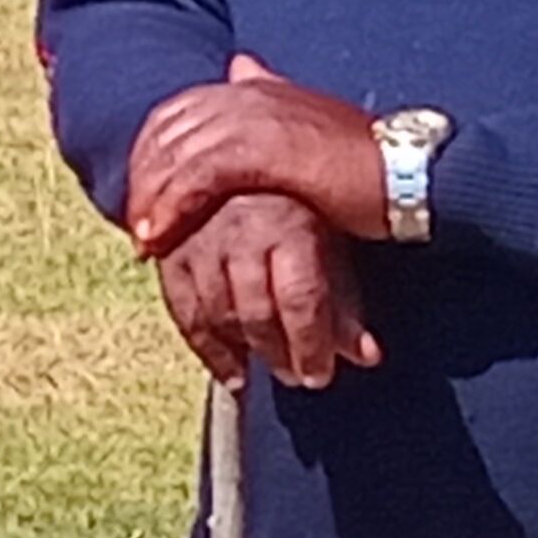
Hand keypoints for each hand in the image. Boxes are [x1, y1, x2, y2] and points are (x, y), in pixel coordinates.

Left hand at [123, 54, 391, 257]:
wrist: (410, 173)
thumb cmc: (361, 163)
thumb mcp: (306, 120)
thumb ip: (268, 94)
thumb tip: (240, 63)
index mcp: (254, 86)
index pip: (177, 111)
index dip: (149, 152)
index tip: (142, 194)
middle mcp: (248, 93)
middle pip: (167, 132)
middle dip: (143, 178)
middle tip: (135, 223)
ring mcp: (256, 117)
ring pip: (176, 156)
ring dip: (151, 201)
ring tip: (142, 241)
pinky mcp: (266, 148)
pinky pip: (197, 177)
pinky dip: (171, 208)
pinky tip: (159, 238)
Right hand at [154, 193, 381, 394]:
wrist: (238, 159)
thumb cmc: (298, 206)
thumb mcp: (330, 243)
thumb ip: (345, 300)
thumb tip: (367, 357)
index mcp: (289, 223)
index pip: (299, 296)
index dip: (310, 343)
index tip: (320, 375)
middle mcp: (241, 229)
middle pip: (255, 308)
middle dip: (277, 352)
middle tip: (296, 377)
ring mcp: (200, 238)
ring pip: (216, 311)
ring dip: (241, 351)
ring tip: (264, 372)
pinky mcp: (170, 249)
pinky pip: (182, 308)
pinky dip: (203, 345)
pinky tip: (228, 369)